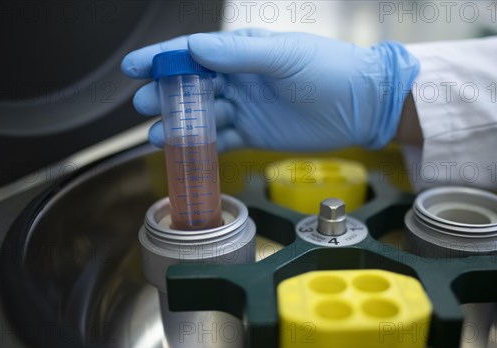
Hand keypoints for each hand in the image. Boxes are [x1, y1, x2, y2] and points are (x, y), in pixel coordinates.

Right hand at [121, 29, 418, 151]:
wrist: (361, 106)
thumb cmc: (330, 70)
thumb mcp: (285, 57)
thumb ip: (239, 54)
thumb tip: (195, 48)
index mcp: (244, 51)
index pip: (194, 52)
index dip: (161, 58)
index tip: (134, 67)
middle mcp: (239, 78)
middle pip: (191, 86)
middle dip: (165, 94)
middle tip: (145, 105)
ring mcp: (245, 107)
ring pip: (201, 116)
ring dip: (178, 125)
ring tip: (157, 134)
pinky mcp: (253, 134)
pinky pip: (220, 140)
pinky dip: (201, 146)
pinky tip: (183, 150)